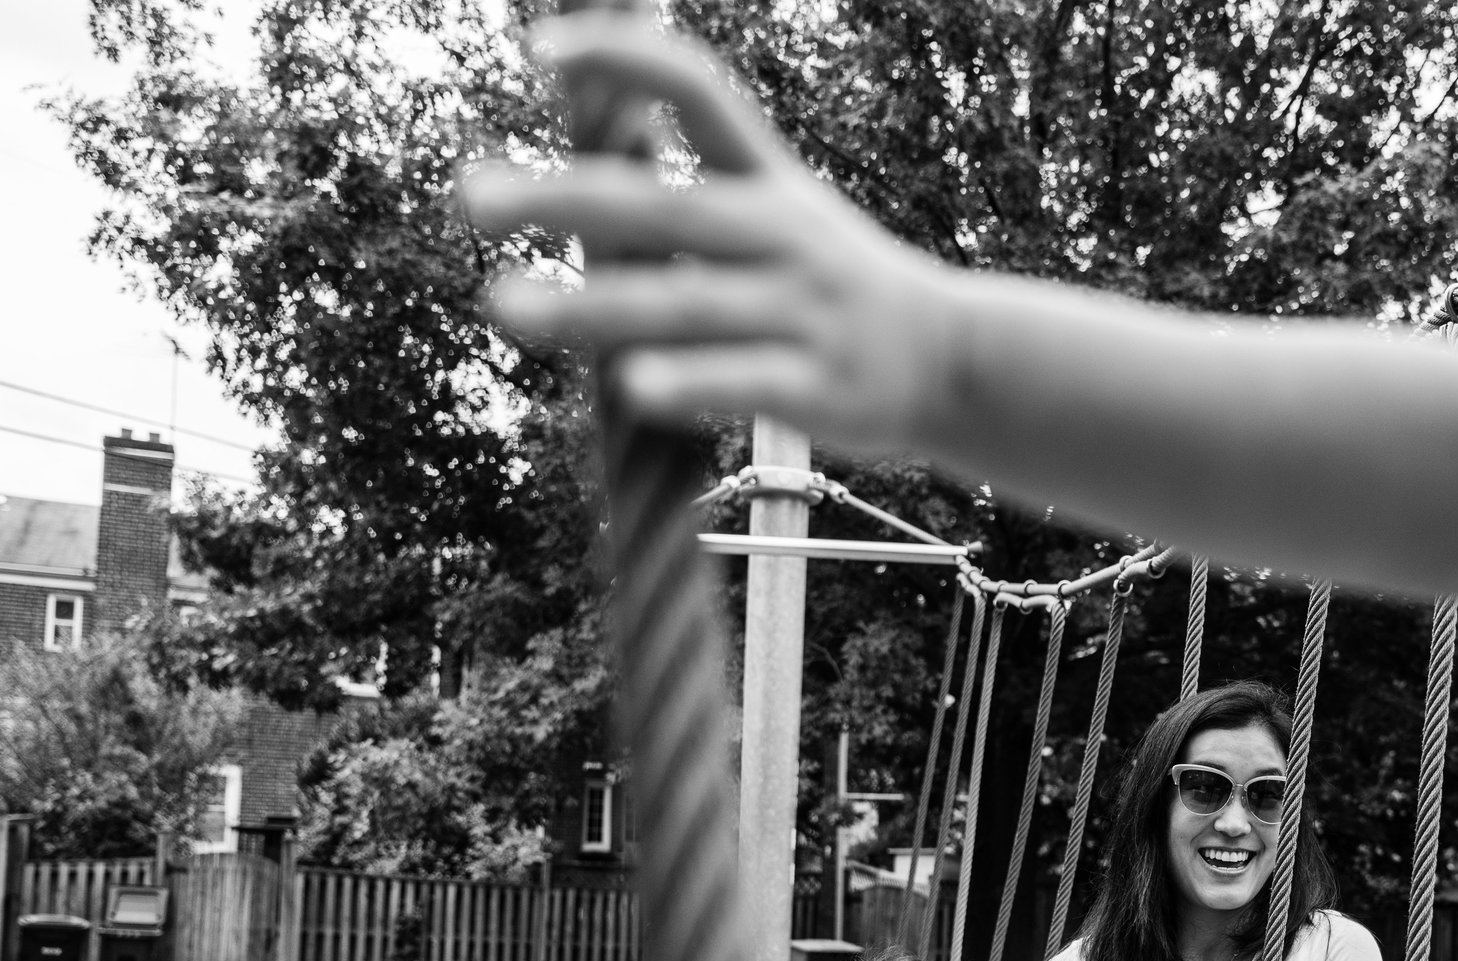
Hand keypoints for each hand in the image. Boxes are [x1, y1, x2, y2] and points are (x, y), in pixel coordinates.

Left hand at [460, 15, 964, 453]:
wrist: (959, 364)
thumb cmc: (838, 290)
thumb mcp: (785, 214)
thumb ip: (693, 191)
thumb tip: (581, 162)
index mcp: (772, 182)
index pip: (699, 93)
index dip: (623, 60)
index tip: (537, 50)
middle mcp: (785, 236)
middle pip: (665, 206)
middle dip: (564, 197)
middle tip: (473, 196)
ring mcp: (804, 312)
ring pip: (687, 302)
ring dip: (592, 304)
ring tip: (505, 304)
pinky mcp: (820, 387)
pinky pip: (744, 381)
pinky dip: (686, 384)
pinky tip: (626, 389)